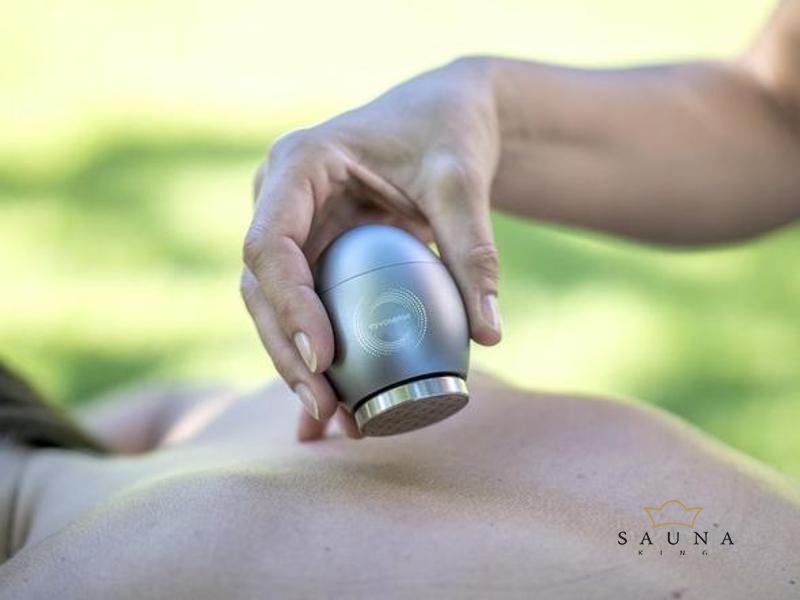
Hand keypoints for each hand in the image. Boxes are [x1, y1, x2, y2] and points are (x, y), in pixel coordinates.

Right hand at [241, 58, 502, 440]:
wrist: (442, 116)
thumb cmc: (447, 132)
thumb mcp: (462, 182)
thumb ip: (472, 251)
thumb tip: (489, 333)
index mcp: (298, 164)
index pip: (270, 243)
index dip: (288, 305)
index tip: (324, 357)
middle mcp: (280, 198)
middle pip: (261, 286)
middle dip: (287, 351)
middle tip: (327, 407)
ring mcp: (292, 227)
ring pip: (274, 306)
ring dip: (297, 364)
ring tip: (334, 420)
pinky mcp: (313, 253)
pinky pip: (304, 308)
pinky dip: (316, 355)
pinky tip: (331, 411)